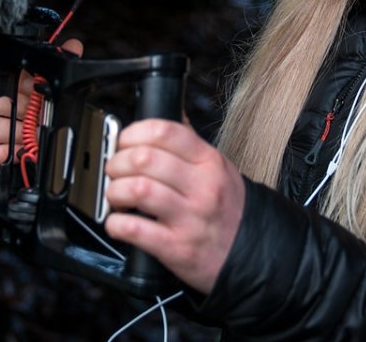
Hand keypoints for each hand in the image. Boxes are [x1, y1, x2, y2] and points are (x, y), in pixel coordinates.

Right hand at [0, 38, 83, 175]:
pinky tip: (11, 153)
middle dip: (15, 105)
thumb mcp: (54, 87)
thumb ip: (63, 61)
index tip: (20, 76)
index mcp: (6, 85)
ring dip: (9, 132)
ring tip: (29, 135)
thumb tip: (73, 46)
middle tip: (35, 111)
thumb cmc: (42, 113)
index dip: (0, 70)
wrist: (40, 148)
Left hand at [104, 119, 244, 294]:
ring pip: (137, 190)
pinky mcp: (177, 247)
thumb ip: (191, 143)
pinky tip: (116, 222)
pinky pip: (135, 230)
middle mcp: (201, 186)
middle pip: (145, 158)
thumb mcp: (219, 168)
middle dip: (117, 161)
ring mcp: (190, 217)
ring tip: (115, 194)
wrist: (252, 252)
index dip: (135, 132)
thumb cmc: (228, 208)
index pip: (166, 131)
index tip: (124, 141)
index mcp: (209, 161)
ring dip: (114, 190)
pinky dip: (116, 224)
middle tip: (113, 169)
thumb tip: (171, 114)